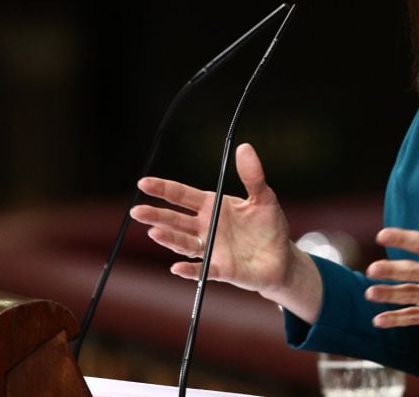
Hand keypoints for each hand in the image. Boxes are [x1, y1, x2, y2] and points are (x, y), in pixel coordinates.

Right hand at [130, 143, 321, 319]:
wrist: (281, 258)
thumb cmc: (268, 226)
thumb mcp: (263, 197)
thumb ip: (252, 175)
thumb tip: (245, 147)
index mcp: (213, 206)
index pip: (182, 196)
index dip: (163, 189)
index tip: (143, 183)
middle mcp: (207, 228)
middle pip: (176, 220)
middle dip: (156, 215)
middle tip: (137, 211)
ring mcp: (212, 249)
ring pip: (184, 243)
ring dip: (170, 238)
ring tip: (154, 232)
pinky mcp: (222, 269)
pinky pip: (203, 270)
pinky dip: (190, 270)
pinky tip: (177, 268)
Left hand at [364, 173, 418, 327]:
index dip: (402, 238)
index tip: (382, 234)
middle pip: (415, 272)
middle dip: (392, 271)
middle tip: (371, 269)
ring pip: (413, 296)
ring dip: (390, 295)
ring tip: (370, 292)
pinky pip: (418, 318)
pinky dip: (399, 320)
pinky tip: (379, 320)